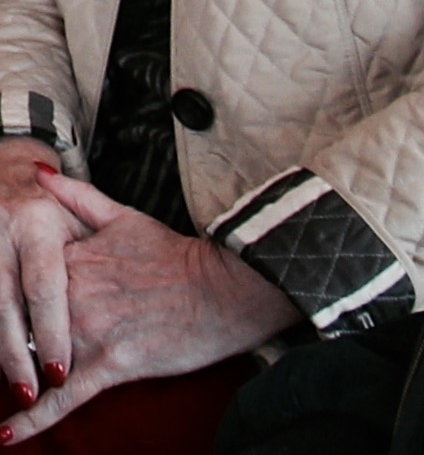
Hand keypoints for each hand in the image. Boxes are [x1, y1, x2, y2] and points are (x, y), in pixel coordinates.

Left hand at [0, 171, 299, 443]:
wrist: (222, 288)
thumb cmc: (176, 255)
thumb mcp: (125, 217)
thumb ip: (78, 197)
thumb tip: (42, 174)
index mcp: (76, 258)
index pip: (21, 278)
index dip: (8, 290)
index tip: (1, 294)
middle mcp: (76, 295)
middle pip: (20, 320)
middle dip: (8, 333)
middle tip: (0, 340)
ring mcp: (90, 333)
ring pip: (34, 357)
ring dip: (16, 370)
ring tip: (4, 373)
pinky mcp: (109, 366)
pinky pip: (62, 400)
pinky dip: (32, 420)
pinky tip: (6, 434)